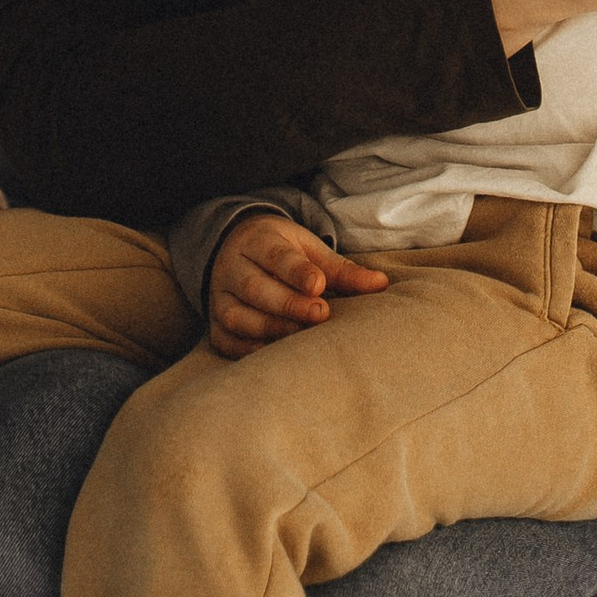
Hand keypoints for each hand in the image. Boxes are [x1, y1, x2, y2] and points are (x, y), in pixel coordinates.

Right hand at [207, 213, 388, 359]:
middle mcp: (233, 268)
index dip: (297, 271)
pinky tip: (275, 355)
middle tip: (320, 314)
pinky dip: (248, 350)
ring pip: (238, 316)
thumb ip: (342, 270)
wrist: (237, 247)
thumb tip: (381, 284)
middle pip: (255, 287)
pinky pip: (226, 341)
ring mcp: (220, 297)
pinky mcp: (215, 324)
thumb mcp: (310, 250)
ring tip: (301, 338)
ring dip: (270, 328)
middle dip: (288, 303)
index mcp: (258, 241)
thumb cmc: (283, 251)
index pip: (275, 255)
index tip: (319, 285)